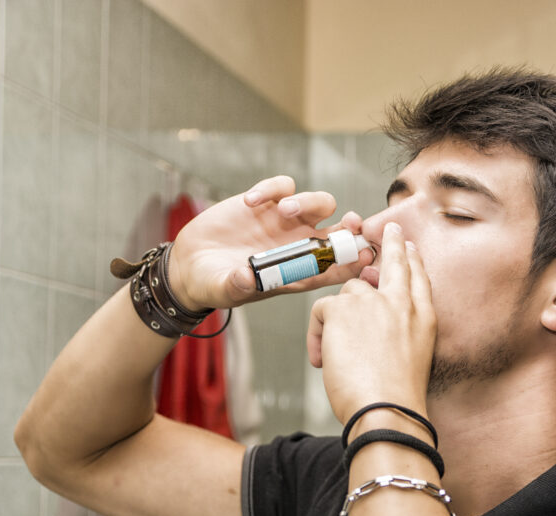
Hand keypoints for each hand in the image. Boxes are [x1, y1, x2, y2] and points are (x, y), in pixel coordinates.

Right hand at [167, 176, 374, 310]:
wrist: (190, 266)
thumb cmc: (215, 284)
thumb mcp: (225, 289)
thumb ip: (238, 285)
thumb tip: (246, 277)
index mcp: (299, 272)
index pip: (339, 267)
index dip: (356, 261)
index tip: (365, 254)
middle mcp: (299, 246)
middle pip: (339, 231)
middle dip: (351, 226)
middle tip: (348, 221)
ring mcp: (284, 222)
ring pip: (318, 203)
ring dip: (308, 202)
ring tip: (282, 209)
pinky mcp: (265, 203)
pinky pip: (282, 186)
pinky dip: (272, 188)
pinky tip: (250, 201)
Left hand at [307, 222, 436, 423]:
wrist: (389, 411)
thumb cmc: (396, 400)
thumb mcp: (411, 361)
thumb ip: (397, 336)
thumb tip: (371, 325)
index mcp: (424, 319)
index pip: (419, 280)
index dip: (413, 262)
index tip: (410, 249)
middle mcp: (402, 304)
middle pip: (396, 264)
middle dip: (393, 244)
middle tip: (391, 229)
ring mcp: (374, 303)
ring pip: (347, 295)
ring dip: (336, 322)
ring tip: (334, 356)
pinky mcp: (344, 309)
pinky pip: (321, 311)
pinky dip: (316, 337)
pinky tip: (323, 361)